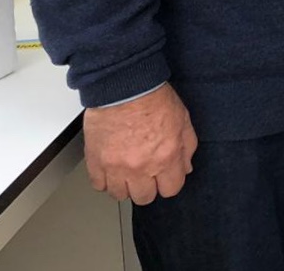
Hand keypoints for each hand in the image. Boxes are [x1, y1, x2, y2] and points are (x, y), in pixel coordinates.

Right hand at [83, 83, 197, 204]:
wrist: (124, 86)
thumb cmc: (152, 97)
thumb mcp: (183, 120)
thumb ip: (187, 147)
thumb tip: (185, 167)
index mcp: (166, 157)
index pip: (171, 189)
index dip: (169, 183)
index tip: (164, 176)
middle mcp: (141, 166)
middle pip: (144, 197)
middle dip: (147, 187)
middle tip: (145, 173)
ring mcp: (116, 166)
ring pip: (120, 195)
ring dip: (124, 185)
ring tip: (126, 171)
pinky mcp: (96, 161)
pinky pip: (99, 184)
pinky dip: (104, 179)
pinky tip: (111, 168)